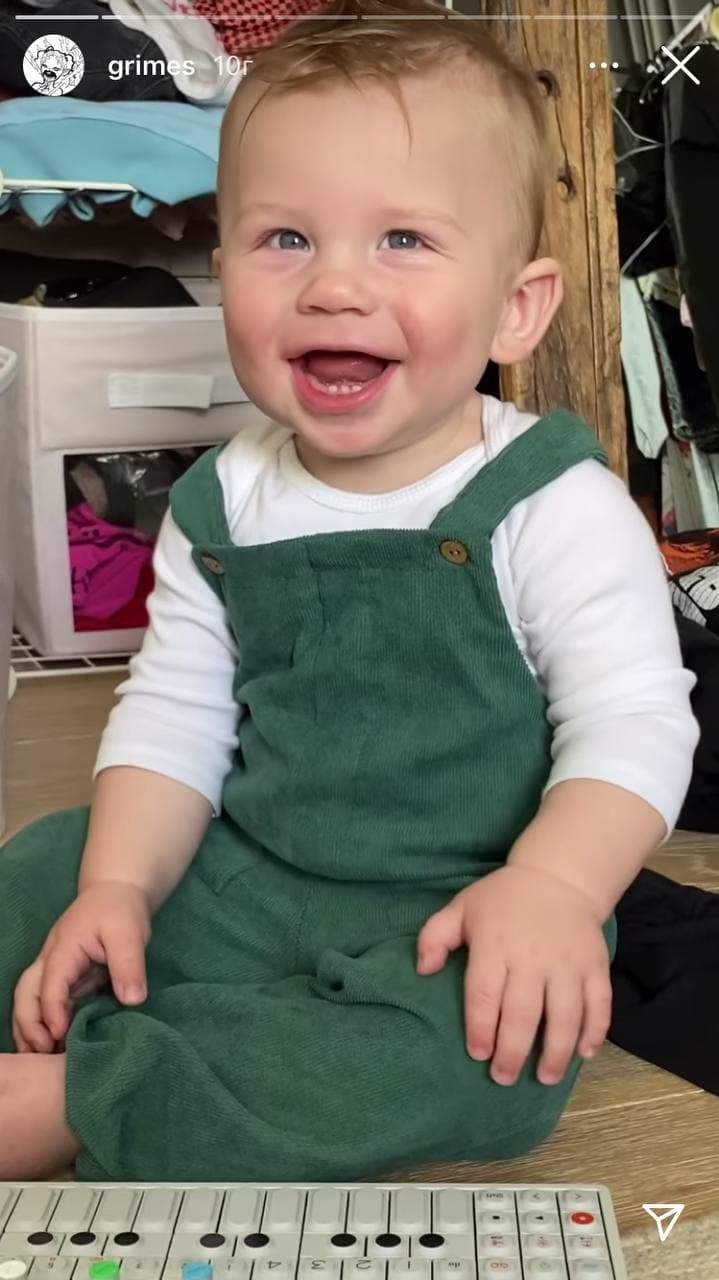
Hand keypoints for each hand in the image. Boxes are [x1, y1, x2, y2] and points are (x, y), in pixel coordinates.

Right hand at [13, 881, 151, 1052]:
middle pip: (26, 993)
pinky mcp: (65, 980)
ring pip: (30, 1000)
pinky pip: (47, 1004)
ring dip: (30, 1028)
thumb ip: (129, 965)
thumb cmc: (121, 911)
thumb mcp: (129, 933)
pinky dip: (44, 1025)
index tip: (58, 1035)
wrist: (117, 894)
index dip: (52, 1010)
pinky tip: (52, 1047)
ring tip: (40, 1058)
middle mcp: (51, 960)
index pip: (50, 982)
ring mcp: (55, 971)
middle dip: (29, 1024)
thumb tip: (132, 1001)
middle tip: (43, 1052)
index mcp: (64, 948)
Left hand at [415, 864, 612, 1085]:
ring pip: (565, 1015)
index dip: (481, 1029)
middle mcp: (533, 957)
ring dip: (556, 1052)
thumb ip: (434, 936)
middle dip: (513, 1052)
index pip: (485, 995)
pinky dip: (595, 1031)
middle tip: (504, 1077)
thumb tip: (423, 971)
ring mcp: (568, 963)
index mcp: (495, 944)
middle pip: (523, 1014)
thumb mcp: (461, 907)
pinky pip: (600, 1004)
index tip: (478, 1053)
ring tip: (546, 1077)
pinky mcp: (596, 965)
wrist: (558, 876)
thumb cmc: (503, 899)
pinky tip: (584, 1054)